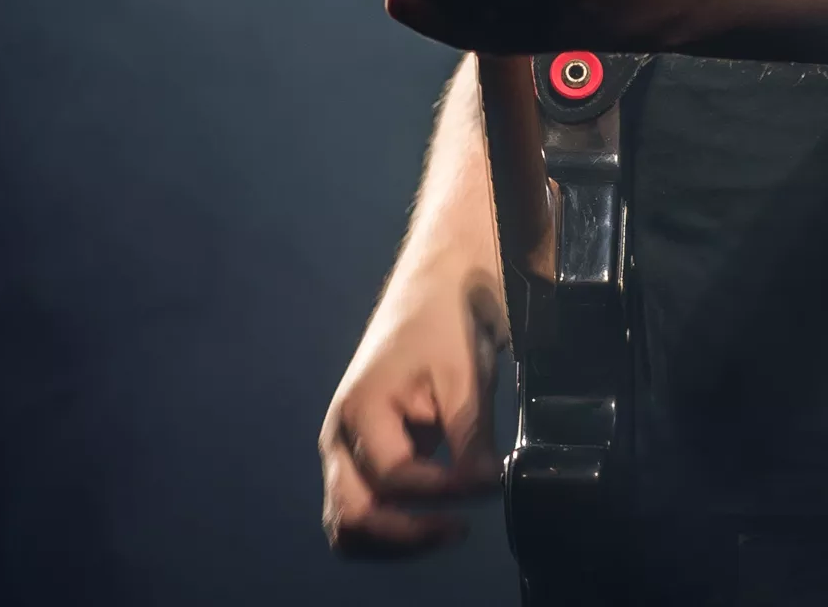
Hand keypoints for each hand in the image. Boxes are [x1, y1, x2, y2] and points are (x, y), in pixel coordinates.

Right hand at [319, 274, 501, 555]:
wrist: (437, 287)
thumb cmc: (445, 322)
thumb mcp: (464, 378)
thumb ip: (470, 439)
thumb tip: (486, 490)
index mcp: (359, 411)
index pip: (395, 479)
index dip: (443, 490)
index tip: (487, 480)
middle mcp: (340, 437)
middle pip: (352, 517)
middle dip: (405, 535)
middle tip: (457, 528)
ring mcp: (347, 450)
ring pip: (350, 524)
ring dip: (395, 539)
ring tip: (444, 529)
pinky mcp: (364, 457)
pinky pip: (365, 509)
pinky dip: (392, 527)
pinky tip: (432, 517)